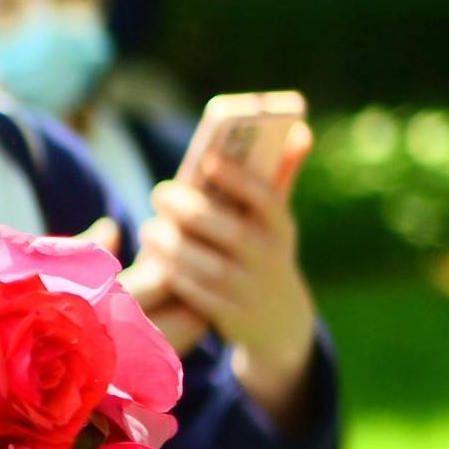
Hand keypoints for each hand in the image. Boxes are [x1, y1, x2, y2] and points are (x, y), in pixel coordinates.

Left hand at [140, 151, 318, 417]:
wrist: (278, 321)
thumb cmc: (266, 251)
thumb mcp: (278, 219)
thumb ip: (282, 173)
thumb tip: (299, 128)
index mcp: (280, 226)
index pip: (267, 198)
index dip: (239, 178)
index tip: (207, 160)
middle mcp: (268, 257)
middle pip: (227, 230)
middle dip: (188, 209)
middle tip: (158, 192)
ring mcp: (249, 288)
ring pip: (204, 263)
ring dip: (169, 243)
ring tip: (148, 228)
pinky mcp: (229, 314)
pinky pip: (194, 291)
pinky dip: (171, 273)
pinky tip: (155, 259)